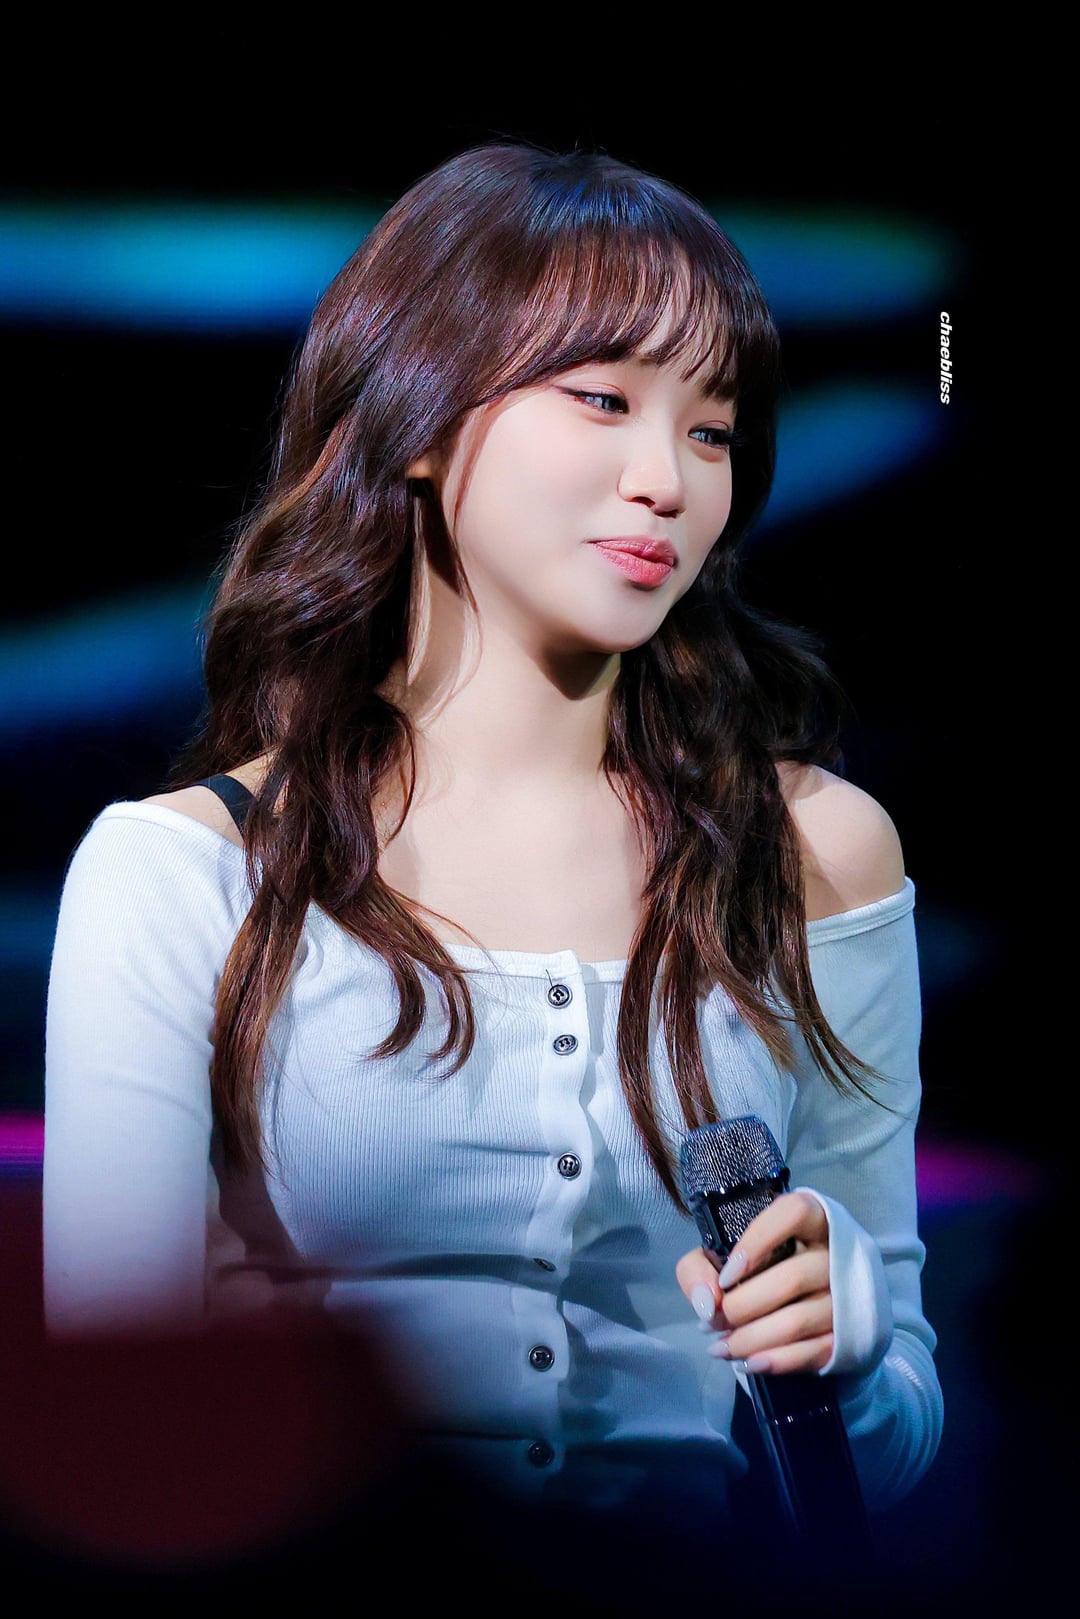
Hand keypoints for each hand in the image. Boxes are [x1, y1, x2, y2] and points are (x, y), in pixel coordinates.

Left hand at [676, 1191, 833, 1374]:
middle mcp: (838, 1254)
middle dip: (740, 1307)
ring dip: (750, 1340)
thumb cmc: (759, 1268)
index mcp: (812, 1219)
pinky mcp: (849, 1336)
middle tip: (711, 1322)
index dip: (758, 1240)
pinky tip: (748, 1362)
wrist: (807, 1302)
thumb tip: (707, 1302)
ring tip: (720, 1348)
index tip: (726, 1275)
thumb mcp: (722, 1255)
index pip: (794, 1213)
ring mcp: (848, 1297)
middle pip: (791, 1279)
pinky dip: (775, 1361)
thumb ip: (699, 1268)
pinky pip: (812, 1352)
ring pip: (797, 1321)